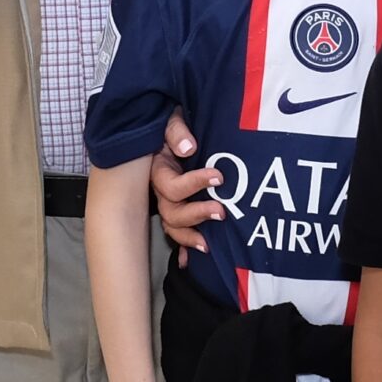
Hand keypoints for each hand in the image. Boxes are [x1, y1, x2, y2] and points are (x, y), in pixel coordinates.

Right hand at [152, 110, 223, 269]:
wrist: (169, 129)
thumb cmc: (173, 125)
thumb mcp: (172, 120)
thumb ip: (176, 131)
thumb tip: (188, 147)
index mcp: (159, 170)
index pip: (171, 186)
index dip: (194, 184)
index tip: (218, 177)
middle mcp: (160, 190)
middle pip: (171, 213)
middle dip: (196, 215)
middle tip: (221, 211)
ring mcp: (168, 202)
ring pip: (172, 227)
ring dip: (190, 237)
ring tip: (209, 244)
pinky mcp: (177, 207)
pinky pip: (176, 233)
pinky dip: (182, 248)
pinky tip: (189, 262)